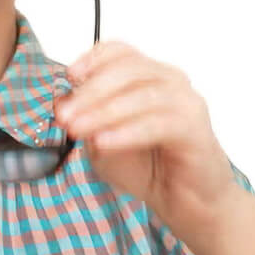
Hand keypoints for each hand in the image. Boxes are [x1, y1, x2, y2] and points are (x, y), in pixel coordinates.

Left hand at [54, 40, 239, 248]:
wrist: (185, 203)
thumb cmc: (148, 167)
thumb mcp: (101, 141)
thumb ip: (83, 119)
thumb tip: (60, 101)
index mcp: (147, 74)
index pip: (118, 51)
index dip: (92, 59)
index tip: (68, 76)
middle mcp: (168, 80)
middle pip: (125, 70)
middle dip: (89, 93)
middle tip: (64, 116)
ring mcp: (184, 101)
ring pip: (140, 95)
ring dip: (103, 112)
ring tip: (77, 130)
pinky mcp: (194, 127)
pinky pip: (156, 124)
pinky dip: (126, 132)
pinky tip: (103, 142)